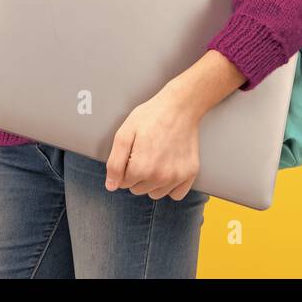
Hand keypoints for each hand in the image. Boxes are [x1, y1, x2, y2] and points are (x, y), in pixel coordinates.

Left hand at [104, 82, 201, 200]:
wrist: (180, 106)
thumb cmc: (150, 117)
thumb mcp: (124, 134)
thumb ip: (115, 163)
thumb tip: (111, 186)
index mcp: (140, 168)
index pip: (123, 183)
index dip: (125, 167)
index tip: (133, 151)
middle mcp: (160, 177)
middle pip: (138, 190)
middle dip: (137, 175)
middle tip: (144, 152)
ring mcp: (177, 177)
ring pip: (155, 194)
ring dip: (152, 182)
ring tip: (157, 158)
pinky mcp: (190, 174)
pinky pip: (176, 195)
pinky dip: (171, 186)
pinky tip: (169, 168)